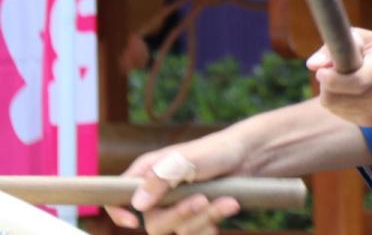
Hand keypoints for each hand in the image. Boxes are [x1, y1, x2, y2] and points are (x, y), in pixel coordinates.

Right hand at [105, 133, 243, 233]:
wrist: (250, 157)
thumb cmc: (216, 151)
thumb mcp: (187, 159)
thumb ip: (161, 178)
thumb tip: (136, 204)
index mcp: (147, 174)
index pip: (116, 197)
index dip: (117, 212)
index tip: (133, 221)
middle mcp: (158, 195)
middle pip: (154, 224)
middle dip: (181, 215)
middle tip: (202, 200)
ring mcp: (177, 209)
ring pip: (179, 231)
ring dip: (205, 219)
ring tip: (227, 201)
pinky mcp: (196, 219)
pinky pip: (195, 234)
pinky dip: (211, 226)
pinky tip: (226, 208)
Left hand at [308, 28, 371, 126]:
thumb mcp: (366, 39)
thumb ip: (337, 47)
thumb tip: (312, 65)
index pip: (354, 83)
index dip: (330, 78)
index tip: (323, 70)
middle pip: (336, 99)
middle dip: (326, 85)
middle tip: (330, 72)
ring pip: (334, 107)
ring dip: (331, 93)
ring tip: (344, 80)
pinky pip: (341, 113)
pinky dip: (339, 102)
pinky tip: (352, 91)